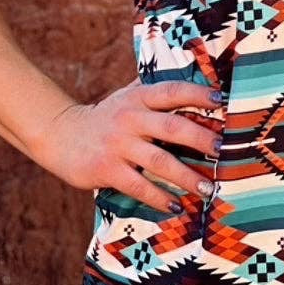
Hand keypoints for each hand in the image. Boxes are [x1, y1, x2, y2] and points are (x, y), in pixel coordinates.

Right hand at [29, 79, 223, 210]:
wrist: (60, 135)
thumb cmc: (106, 117)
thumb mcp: (127, 96)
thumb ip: (155, 90)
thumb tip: (195, 78)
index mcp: (138, 97)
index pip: (172, 91)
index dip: (197, 93)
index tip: (221, 100)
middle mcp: (130, 118)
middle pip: (172, 127)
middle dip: (201, 139)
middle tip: (223, 151)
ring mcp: (118, 145)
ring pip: (159, 161)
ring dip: (187, 176)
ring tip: (208, 189)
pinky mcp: (106, 169)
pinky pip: (138, 186)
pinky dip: (159, 197)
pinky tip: (176, 206)